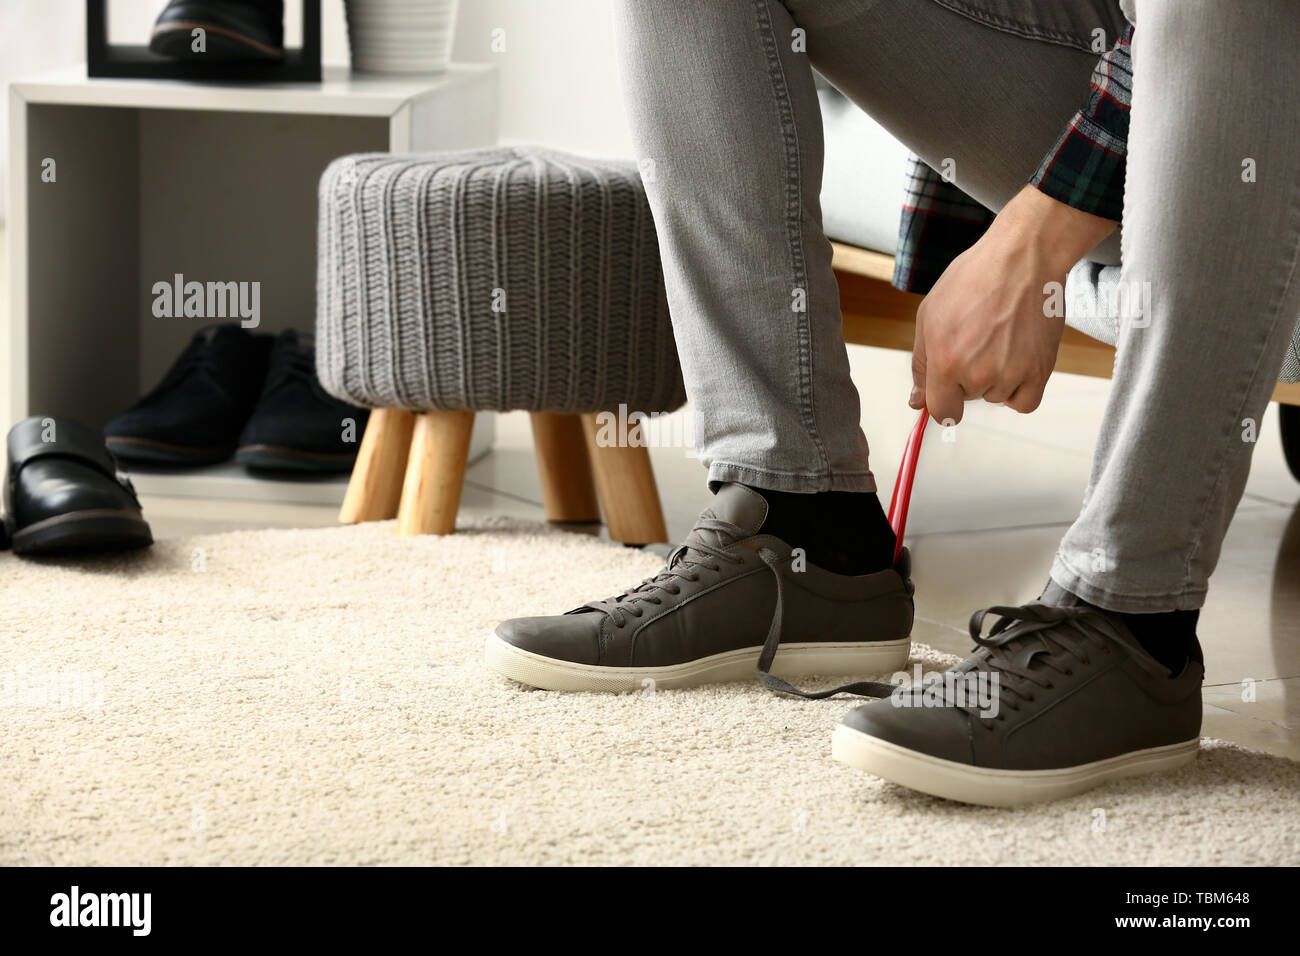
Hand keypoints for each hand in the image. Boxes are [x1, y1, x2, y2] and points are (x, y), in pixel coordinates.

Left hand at [910, 186, 1116, 424]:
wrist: (1024, 257)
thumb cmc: (975, 278)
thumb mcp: (929, 316)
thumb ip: (921, 364)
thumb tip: (918, 401)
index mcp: (945, 362)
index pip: (942, 412)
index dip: (942, 403)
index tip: (947, 393)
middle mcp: (978, 374)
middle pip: (968, 399)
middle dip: (967, 377)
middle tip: (978, 339)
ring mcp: (1012, 374)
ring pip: (996, 397)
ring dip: (996, 378)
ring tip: (1000, 337)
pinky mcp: (1040, 371)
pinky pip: (1024, 402)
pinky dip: (1020, 389)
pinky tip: (1016, 361)